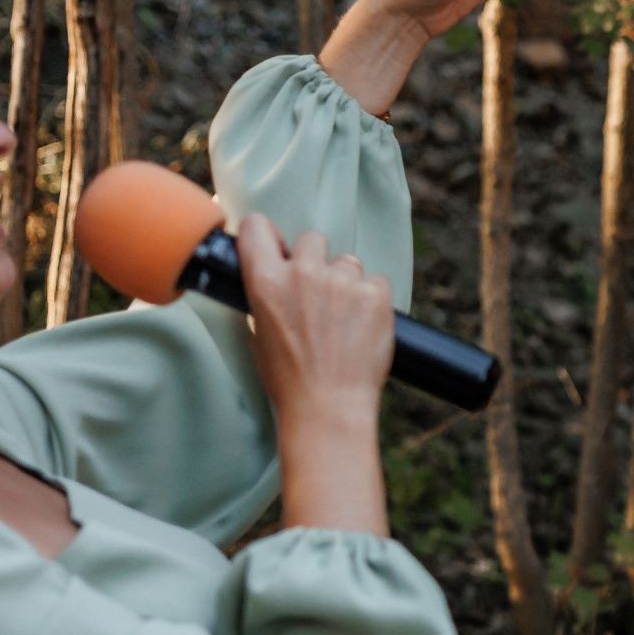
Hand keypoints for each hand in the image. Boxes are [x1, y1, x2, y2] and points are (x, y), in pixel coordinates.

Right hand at [238, 216, 394, 534]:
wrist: (328, 408)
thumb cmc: (289, 378)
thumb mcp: (259, 331)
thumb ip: (267, 294)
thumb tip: (275, 272)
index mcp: (265, 281)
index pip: (257, 226)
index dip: (267, 236)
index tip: (275, 248)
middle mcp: (303, 274)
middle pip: (312, 239)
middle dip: (315, 260)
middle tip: (318, 295)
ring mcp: (342, 283)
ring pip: (348, 262)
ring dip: (346, 282)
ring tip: (343, 320)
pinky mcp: (375, 295)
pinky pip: (376, 281)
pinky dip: (373, 299)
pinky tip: (364, 326)